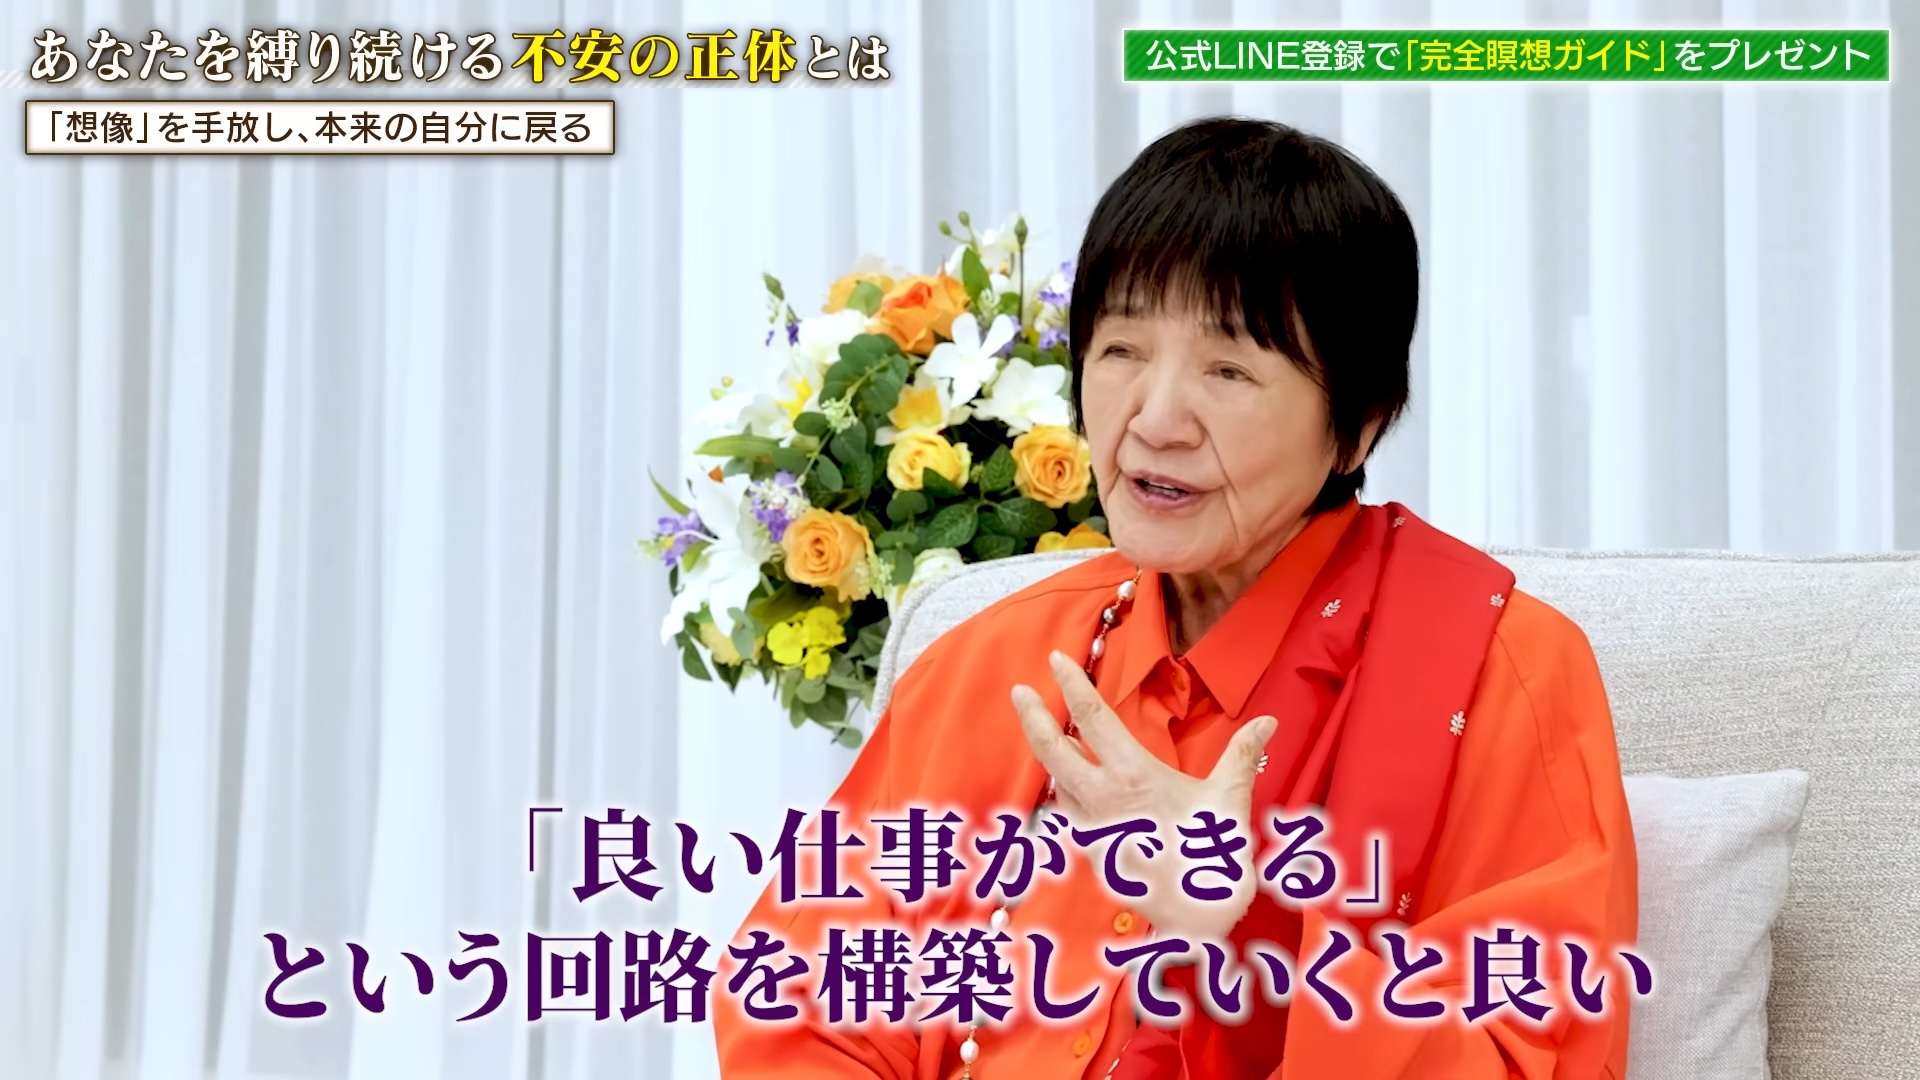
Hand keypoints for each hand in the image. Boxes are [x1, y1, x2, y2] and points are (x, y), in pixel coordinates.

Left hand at [1012, 651, 1276, 941]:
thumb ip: (1243, 755)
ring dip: (1052, 757)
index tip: (1054, 660)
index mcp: (1133, 775)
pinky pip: (1071, 815)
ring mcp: (1093, 828)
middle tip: (1019, 692)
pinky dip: (1067, 794)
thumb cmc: (1214, 858)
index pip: (1093, 718)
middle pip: (1053, 750)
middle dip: (1033, 718)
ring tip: (1047, 733)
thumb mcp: (1230, 799)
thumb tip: (1268, 722)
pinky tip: (1071, 788)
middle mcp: (1103, 798)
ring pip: (1059, 783)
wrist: (1198, 920)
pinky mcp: (1094, 854)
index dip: (1071, 685)